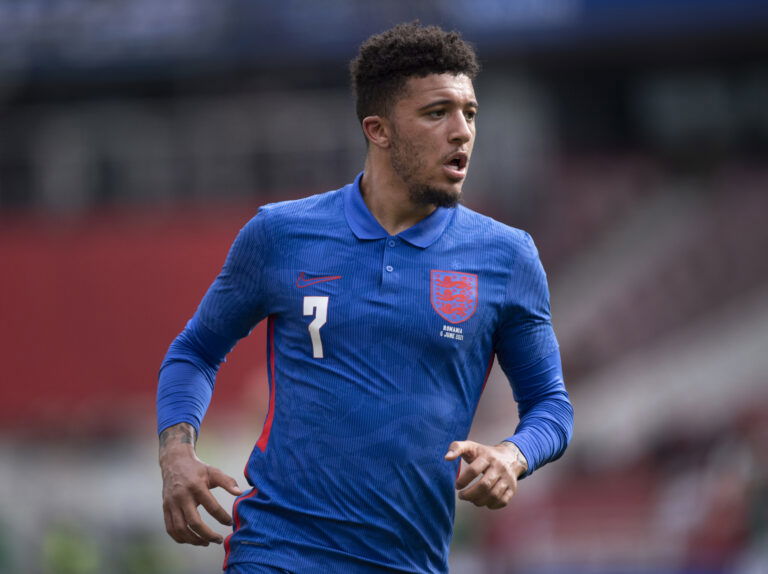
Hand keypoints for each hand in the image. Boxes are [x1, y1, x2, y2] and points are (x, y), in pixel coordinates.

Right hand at [159, 423, 242, 545]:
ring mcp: (171, 504)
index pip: (211, 506)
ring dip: (193, 540)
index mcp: (196, 486)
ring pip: (180, 529)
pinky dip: (180, 538)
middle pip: (194, 522)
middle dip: (207, 534)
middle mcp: (182, 496)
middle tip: (218, 539)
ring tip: (206, 543)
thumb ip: (228, 482)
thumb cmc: (198, 469)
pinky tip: (191, 540)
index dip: (222, 517)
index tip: (230, 522)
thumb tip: (240, 493)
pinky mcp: (165, 508)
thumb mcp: (213, 472)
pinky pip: (170, 529)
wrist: (175, 463)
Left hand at [444, 440, 526, 509]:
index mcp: (487, 457)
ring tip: (471, 499)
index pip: (474, 470)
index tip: (457, 485)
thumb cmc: (484, 453)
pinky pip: (502, 501)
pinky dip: (491, 505)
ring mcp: (507, 479)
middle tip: (461, 496)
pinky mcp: (512, 488)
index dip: (463, 480)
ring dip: (478, 501)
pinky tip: (483, 502)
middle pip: (484, 485)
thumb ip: (456, 447)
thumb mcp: (471, 446)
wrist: (510, 456)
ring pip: (493, 495)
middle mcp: (499, 467)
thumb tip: (447, 458)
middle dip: (469, 494)